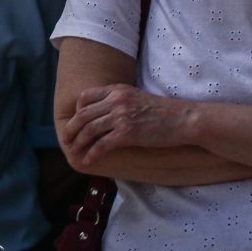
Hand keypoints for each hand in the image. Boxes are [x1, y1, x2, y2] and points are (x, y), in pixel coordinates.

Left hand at [62, 83, 192, 165]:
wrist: (185, 119)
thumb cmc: (163, 112)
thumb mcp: (137, 98)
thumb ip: (119, 101)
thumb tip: (103, 113)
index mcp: (117, 90)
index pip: (85, 97)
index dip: (77, 110)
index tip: (75, 121)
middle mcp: (116, 101)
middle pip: (83, 115)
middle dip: (71, 129)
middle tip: (66, 139)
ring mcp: (121, 117)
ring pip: (89, 130)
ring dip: (78, 142)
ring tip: (74, 151)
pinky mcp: (127, 134)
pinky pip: (102, 145)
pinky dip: (92, 153)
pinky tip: (88, 160)